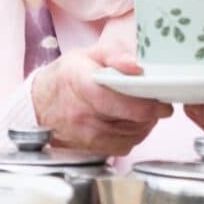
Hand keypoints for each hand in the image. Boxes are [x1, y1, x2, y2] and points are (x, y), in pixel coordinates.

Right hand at [31, 43, 171, 154]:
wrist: (41, 104)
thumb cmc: (68, 76)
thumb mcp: (89, 54)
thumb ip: (115, 54)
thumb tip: (137, 65)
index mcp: (80, 83)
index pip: (116, 99)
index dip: (144, 104)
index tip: (162, 102)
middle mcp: (81, 113)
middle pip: (129, 119)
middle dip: (150, 112)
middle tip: (159, 102)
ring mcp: (84, 135)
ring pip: (131, 135)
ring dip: (144, 124)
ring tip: (143, 109)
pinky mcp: (90, 149)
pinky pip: (124, 147)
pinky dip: (133, 135)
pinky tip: (130, 122)